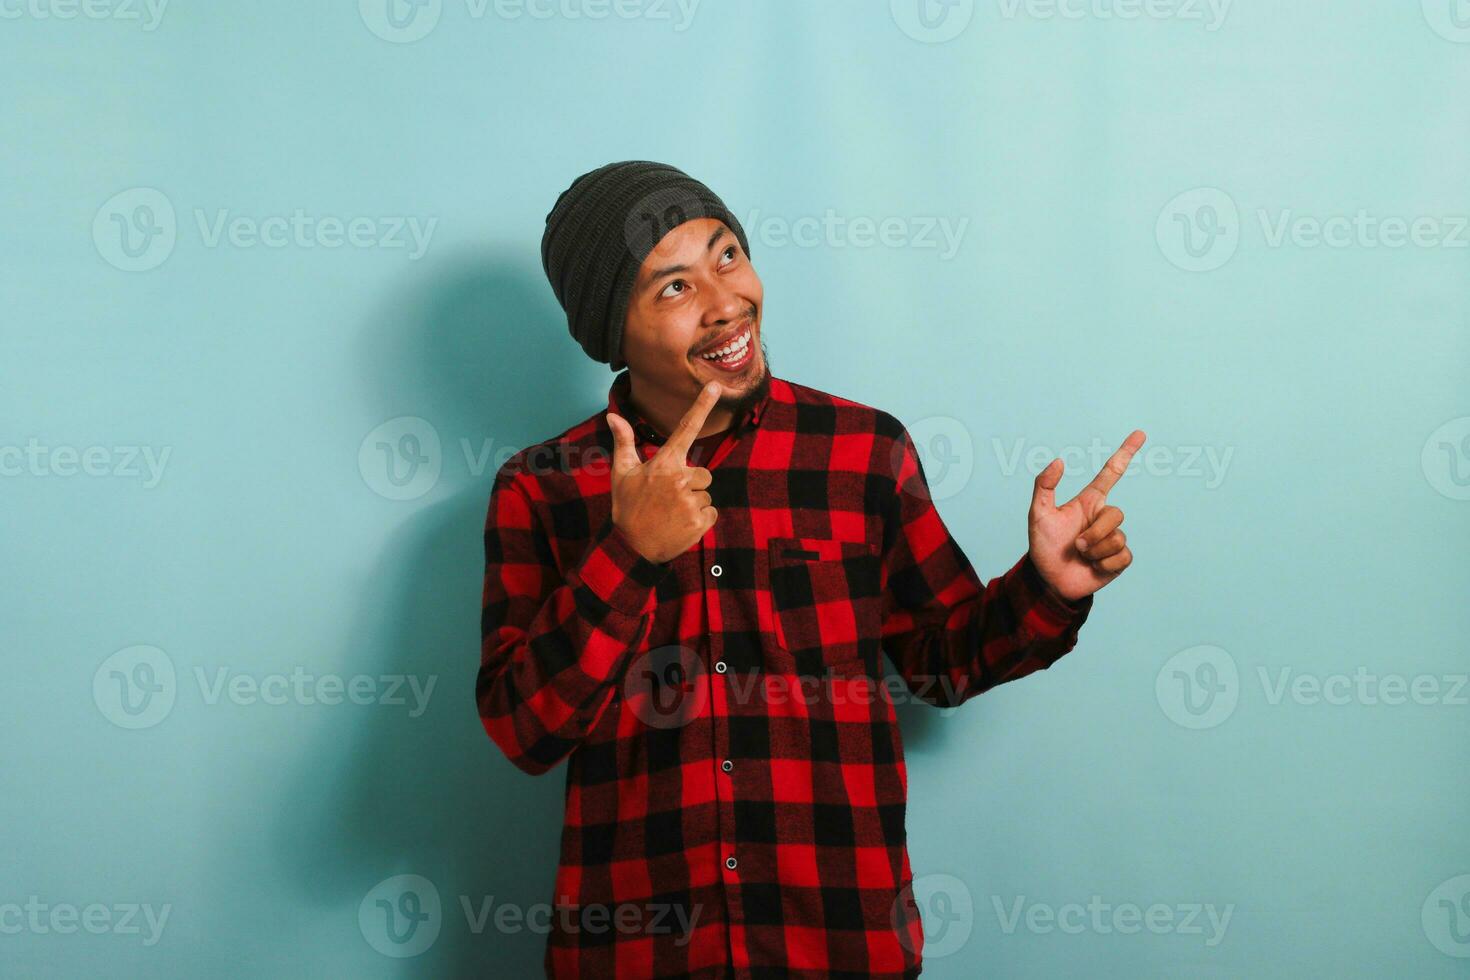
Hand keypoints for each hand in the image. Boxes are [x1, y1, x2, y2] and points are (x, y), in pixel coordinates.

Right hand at [606, 381, 721, 563]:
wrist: (632, 548)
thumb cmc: (627, 506)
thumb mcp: (622, 473)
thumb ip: (624, 442)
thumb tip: (613, 415)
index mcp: (664, 463)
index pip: (686, 428)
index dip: (702, 405)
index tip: (717, 386)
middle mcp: (680, 479)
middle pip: (703, 473)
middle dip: (691, 484)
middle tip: (668, 499)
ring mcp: (691, 501)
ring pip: (706, 493)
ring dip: (694, 502)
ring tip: (672, 513)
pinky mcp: (700, 521)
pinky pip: (711, 512)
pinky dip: (700, 519)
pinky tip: (681, 524)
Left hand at [1027, 430, 1145, 602]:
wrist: (1048, 580)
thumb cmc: (1044, 546)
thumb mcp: (1038, 514)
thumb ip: (1044, 486)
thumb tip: (1058, 461)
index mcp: (1089, 502)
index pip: (1111, 473)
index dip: (1125, 453)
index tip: (1140, 434)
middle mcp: (1103, 517)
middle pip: (1116, 514)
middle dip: (1095, 532)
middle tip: (1076, 545)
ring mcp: (1113, 538)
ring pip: (1118, 537)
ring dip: (1095, 550)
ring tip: (1081, 556)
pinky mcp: (1119, 559)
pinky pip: (1122, 556)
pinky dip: (1104, 564)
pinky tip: (1093, 567)